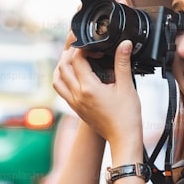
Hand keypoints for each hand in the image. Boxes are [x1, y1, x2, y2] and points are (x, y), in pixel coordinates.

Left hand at [53, 39, 143, 159]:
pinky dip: (63, 78)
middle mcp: (77, 95)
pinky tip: (76, 76)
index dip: (85, 47)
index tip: (97, 46)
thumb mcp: (127, 86)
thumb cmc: (127, 116)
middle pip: (63, 66)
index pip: (77, 59)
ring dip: (62, 66)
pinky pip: (61, 90)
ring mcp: (74, 103)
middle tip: (84, 48)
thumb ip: (122, 62)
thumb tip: (124, 44)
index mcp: (88, 88)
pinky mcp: (76, 108)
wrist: (123, 138)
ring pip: (57, 79)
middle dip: (71, 53)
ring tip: (75, 59)